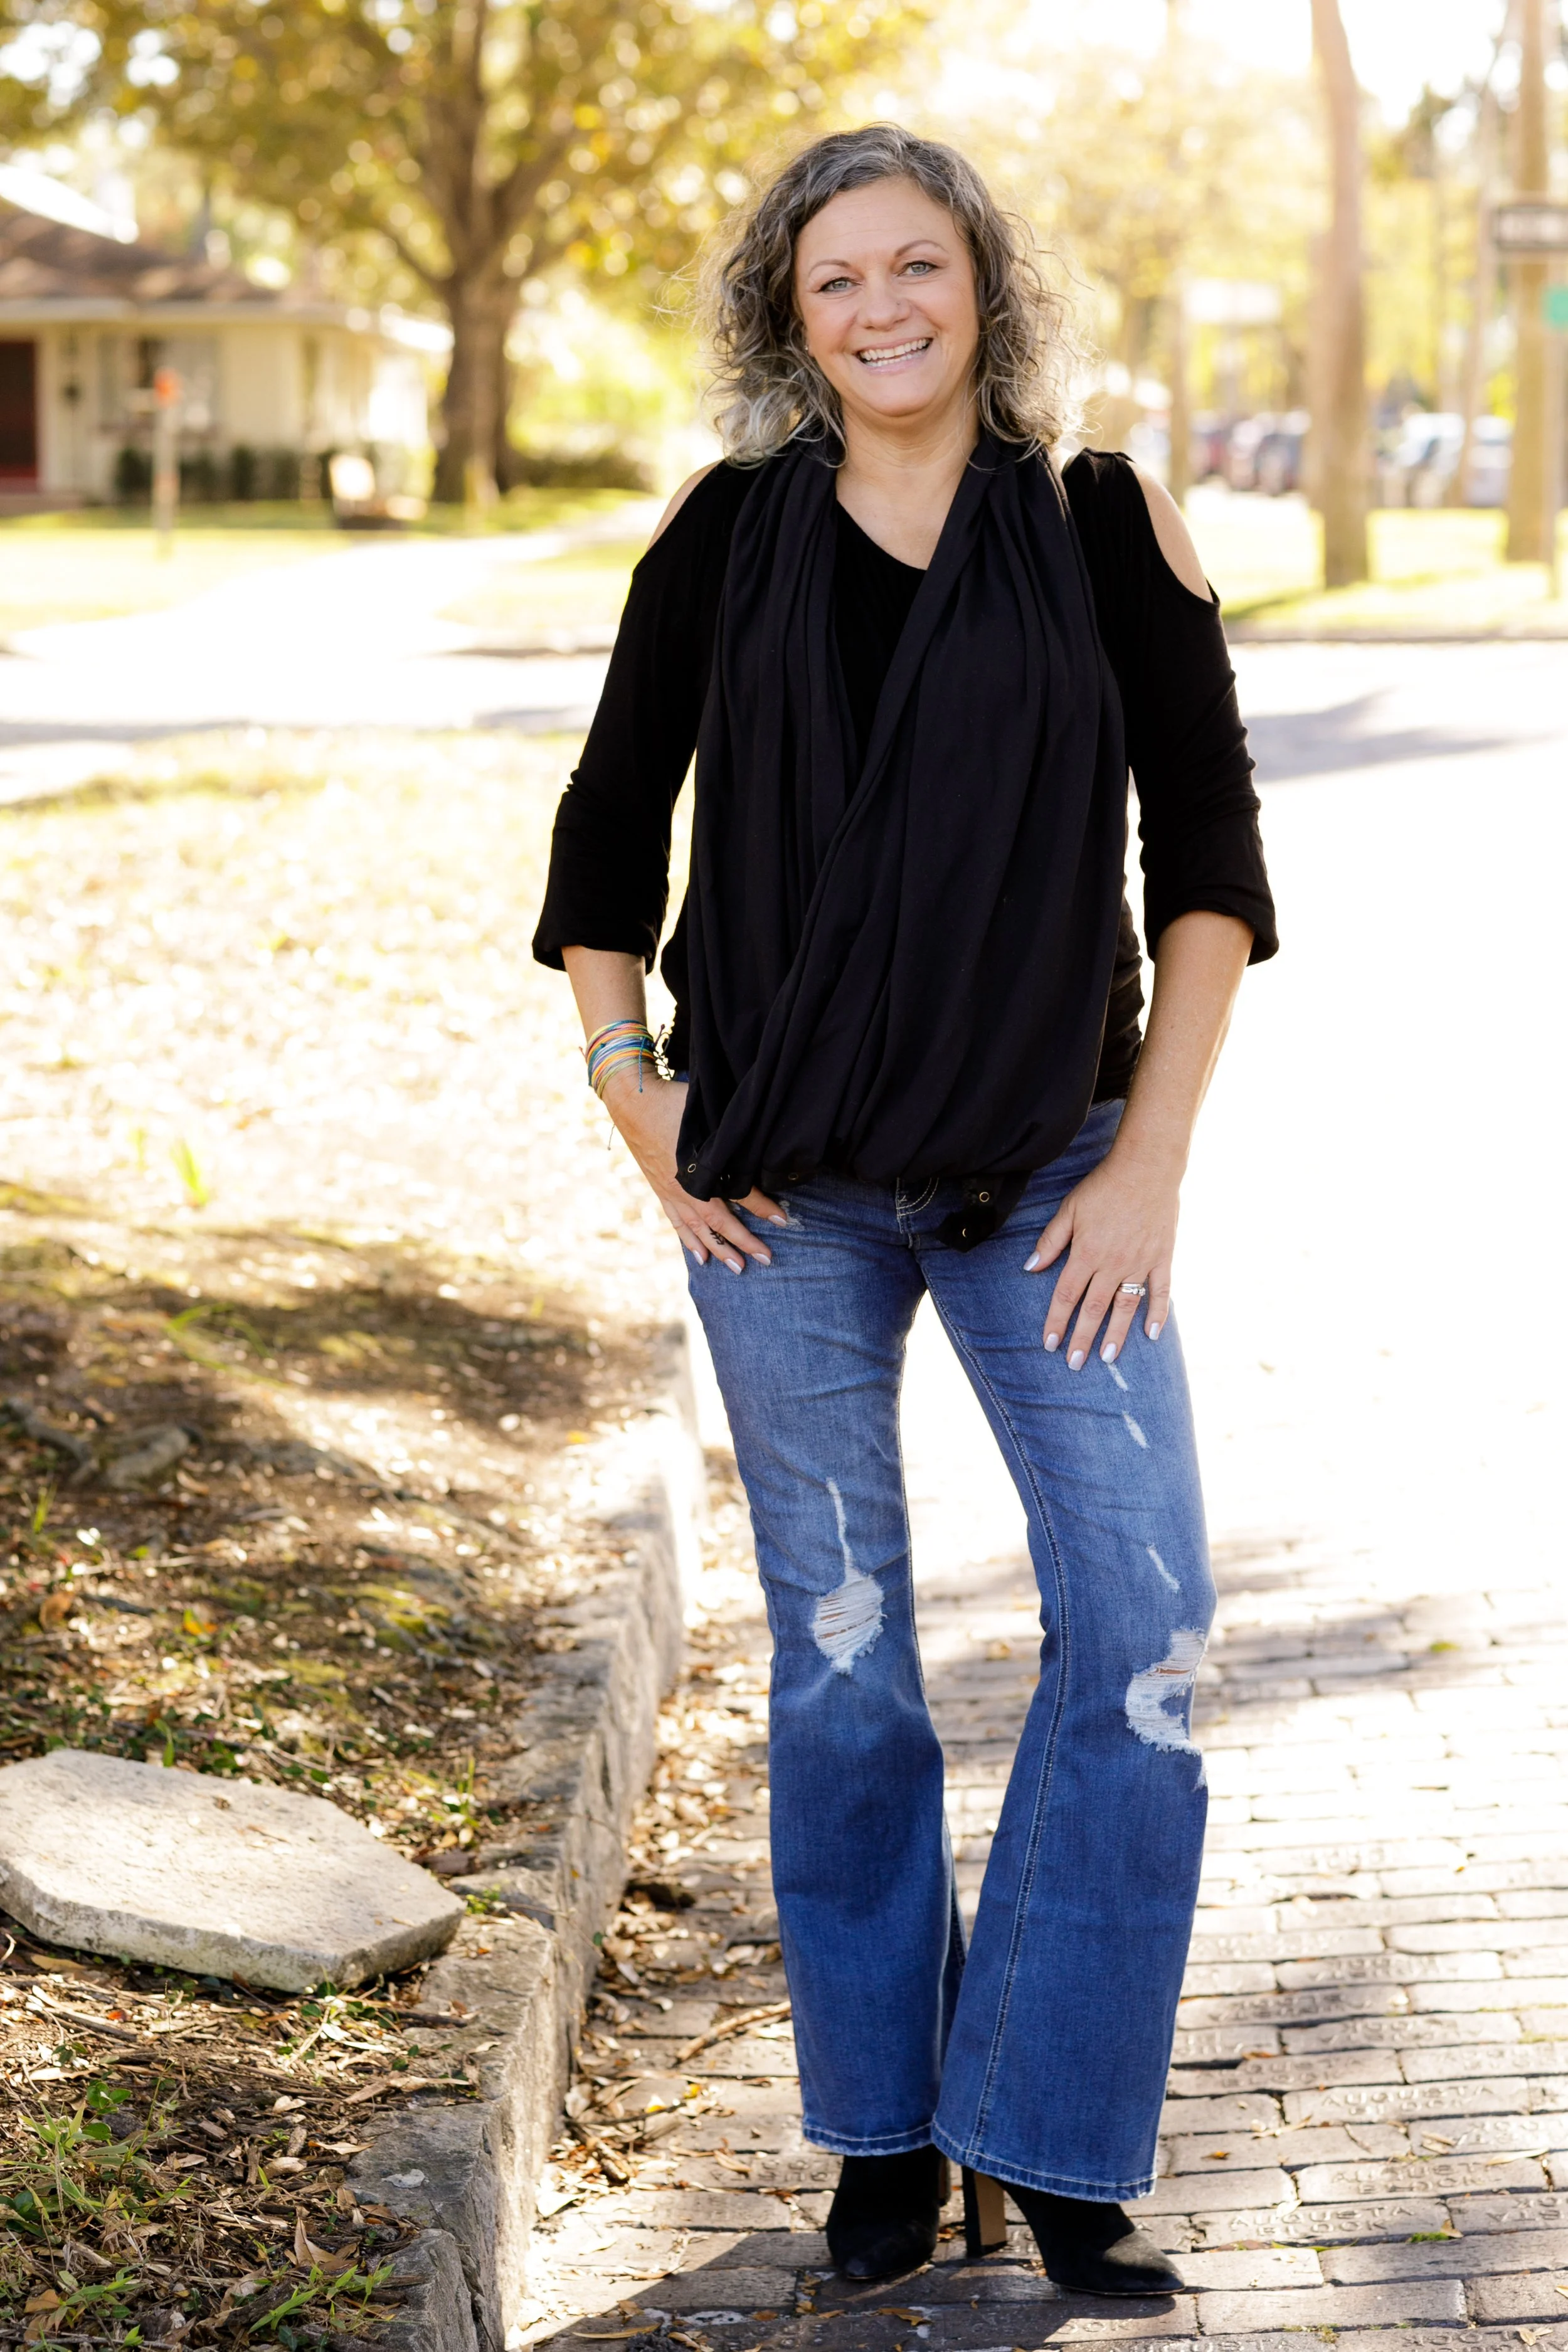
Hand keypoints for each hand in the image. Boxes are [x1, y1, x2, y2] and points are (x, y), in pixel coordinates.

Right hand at [602, 1067, 783, 1273]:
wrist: (633, 1102)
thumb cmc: (674, 1102)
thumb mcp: (706, 1113)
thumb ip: (730, 1133)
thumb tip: (758, 1140)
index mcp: (699, 1167)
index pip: (738, 1193)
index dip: (762, 1207)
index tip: (783, 1220)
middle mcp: (685, 1186)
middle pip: (718, 1221)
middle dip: (743, 1241)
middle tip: (766, 1259)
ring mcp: (671, 1191)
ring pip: (698, 1228)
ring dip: (719, 1249)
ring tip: (737, 1268)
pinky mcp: (661, 1190)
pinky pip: (677, 1223)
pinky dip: (690, 1241)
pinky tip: (701, 1257)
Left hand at [1024, 1145, 1177, 1364]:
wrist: (1147, 1168)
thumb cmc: (1104, 1187)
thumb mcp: (1070, 1209)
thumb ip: (1051, 1241)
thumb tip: (1030, 1267)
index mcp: (1087, 1253)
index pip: (1067, 1296)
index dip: (1057, 1321)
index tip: (1049, 1344)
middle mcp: (1113, 1264)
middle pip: (1094, 1309)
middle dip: (1082, 1339)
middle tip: (1074, 1364)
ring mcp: (1140, 1263)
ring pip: (1125, 1307)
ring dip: (1116, 1335)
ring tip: (1107, 1358)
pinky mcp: (1162, 1258)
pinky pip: (1161, 1292)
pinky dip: (1157, 1314)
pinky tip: (1152, 1334)